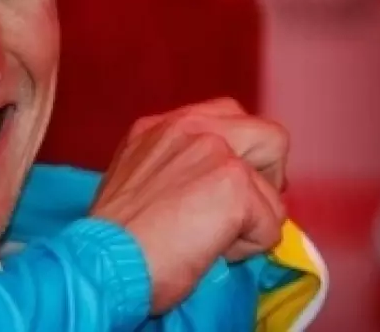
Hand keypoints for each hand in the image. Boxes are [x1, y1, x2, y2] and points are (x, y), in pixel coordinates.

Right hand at [89, 98, 289, 313]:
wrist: (105, 260)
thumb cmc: (112, 237)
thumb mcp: (134, 179)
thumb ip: (174, 167)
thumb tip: (211, 189)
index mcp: (161, 125)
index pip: (227, 118)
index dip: (240, 156)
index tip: (224, 190)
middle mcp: (191, 126)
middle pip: (268, 135)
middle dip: (267, 177)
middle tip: (243, 211)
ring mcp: (216, 151)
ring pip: (274, 187)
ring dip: (252, 220)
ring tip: (213, 239)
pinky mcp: (234, 184)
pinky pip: (271, 225)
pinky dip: (247, 249)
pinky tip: (209, 252)